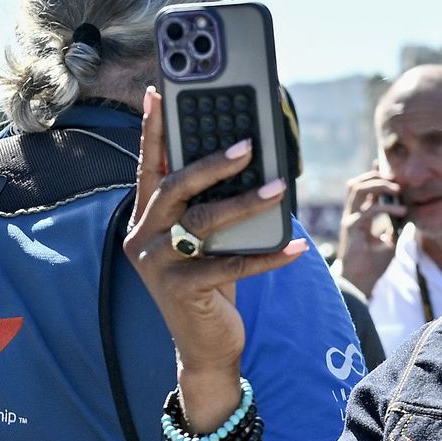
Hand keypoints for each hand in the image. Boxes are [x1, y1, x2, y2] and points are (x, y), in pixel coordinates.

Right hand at [122, 86, 303, 388]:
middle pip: (175, 186)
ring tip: (280, 188)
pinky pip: (232, 265)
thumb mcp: (203, 242)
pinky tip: (297, 247)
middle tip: (247, 145)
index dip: (153, 129)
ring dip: (246, 203)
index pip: (149, 166)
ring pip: (204, 222)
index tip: (157, 93)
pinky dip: (269, 256)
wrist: (205, 347)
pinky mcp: (182, 290)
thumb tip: (244, 165)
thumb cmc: (209, 285)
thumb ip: (206, 208)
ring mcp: (158, 264)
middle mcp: (143, 237)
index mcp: (146, 219)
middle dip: (212, 162)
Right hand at [338, 169, 401, 294]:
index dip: (373, 175)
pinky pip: (369, 211)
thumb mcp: (388, 242)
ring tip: (398, 189)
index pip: (363, 188)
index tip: (386, 167)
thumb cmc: (372, 264)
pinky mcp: (351, 228)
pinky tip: (401, 211)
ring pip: (358, 189)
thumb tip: (407, 216)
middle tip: (397, 181)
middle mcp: (351, 214)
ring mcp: (349, 219)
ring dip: (379, 185)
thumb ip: (394, 227)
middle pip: (357, 183)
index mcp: (358, 216)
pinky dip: (386, 208)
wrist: (360, 282)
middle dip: (377, 176)